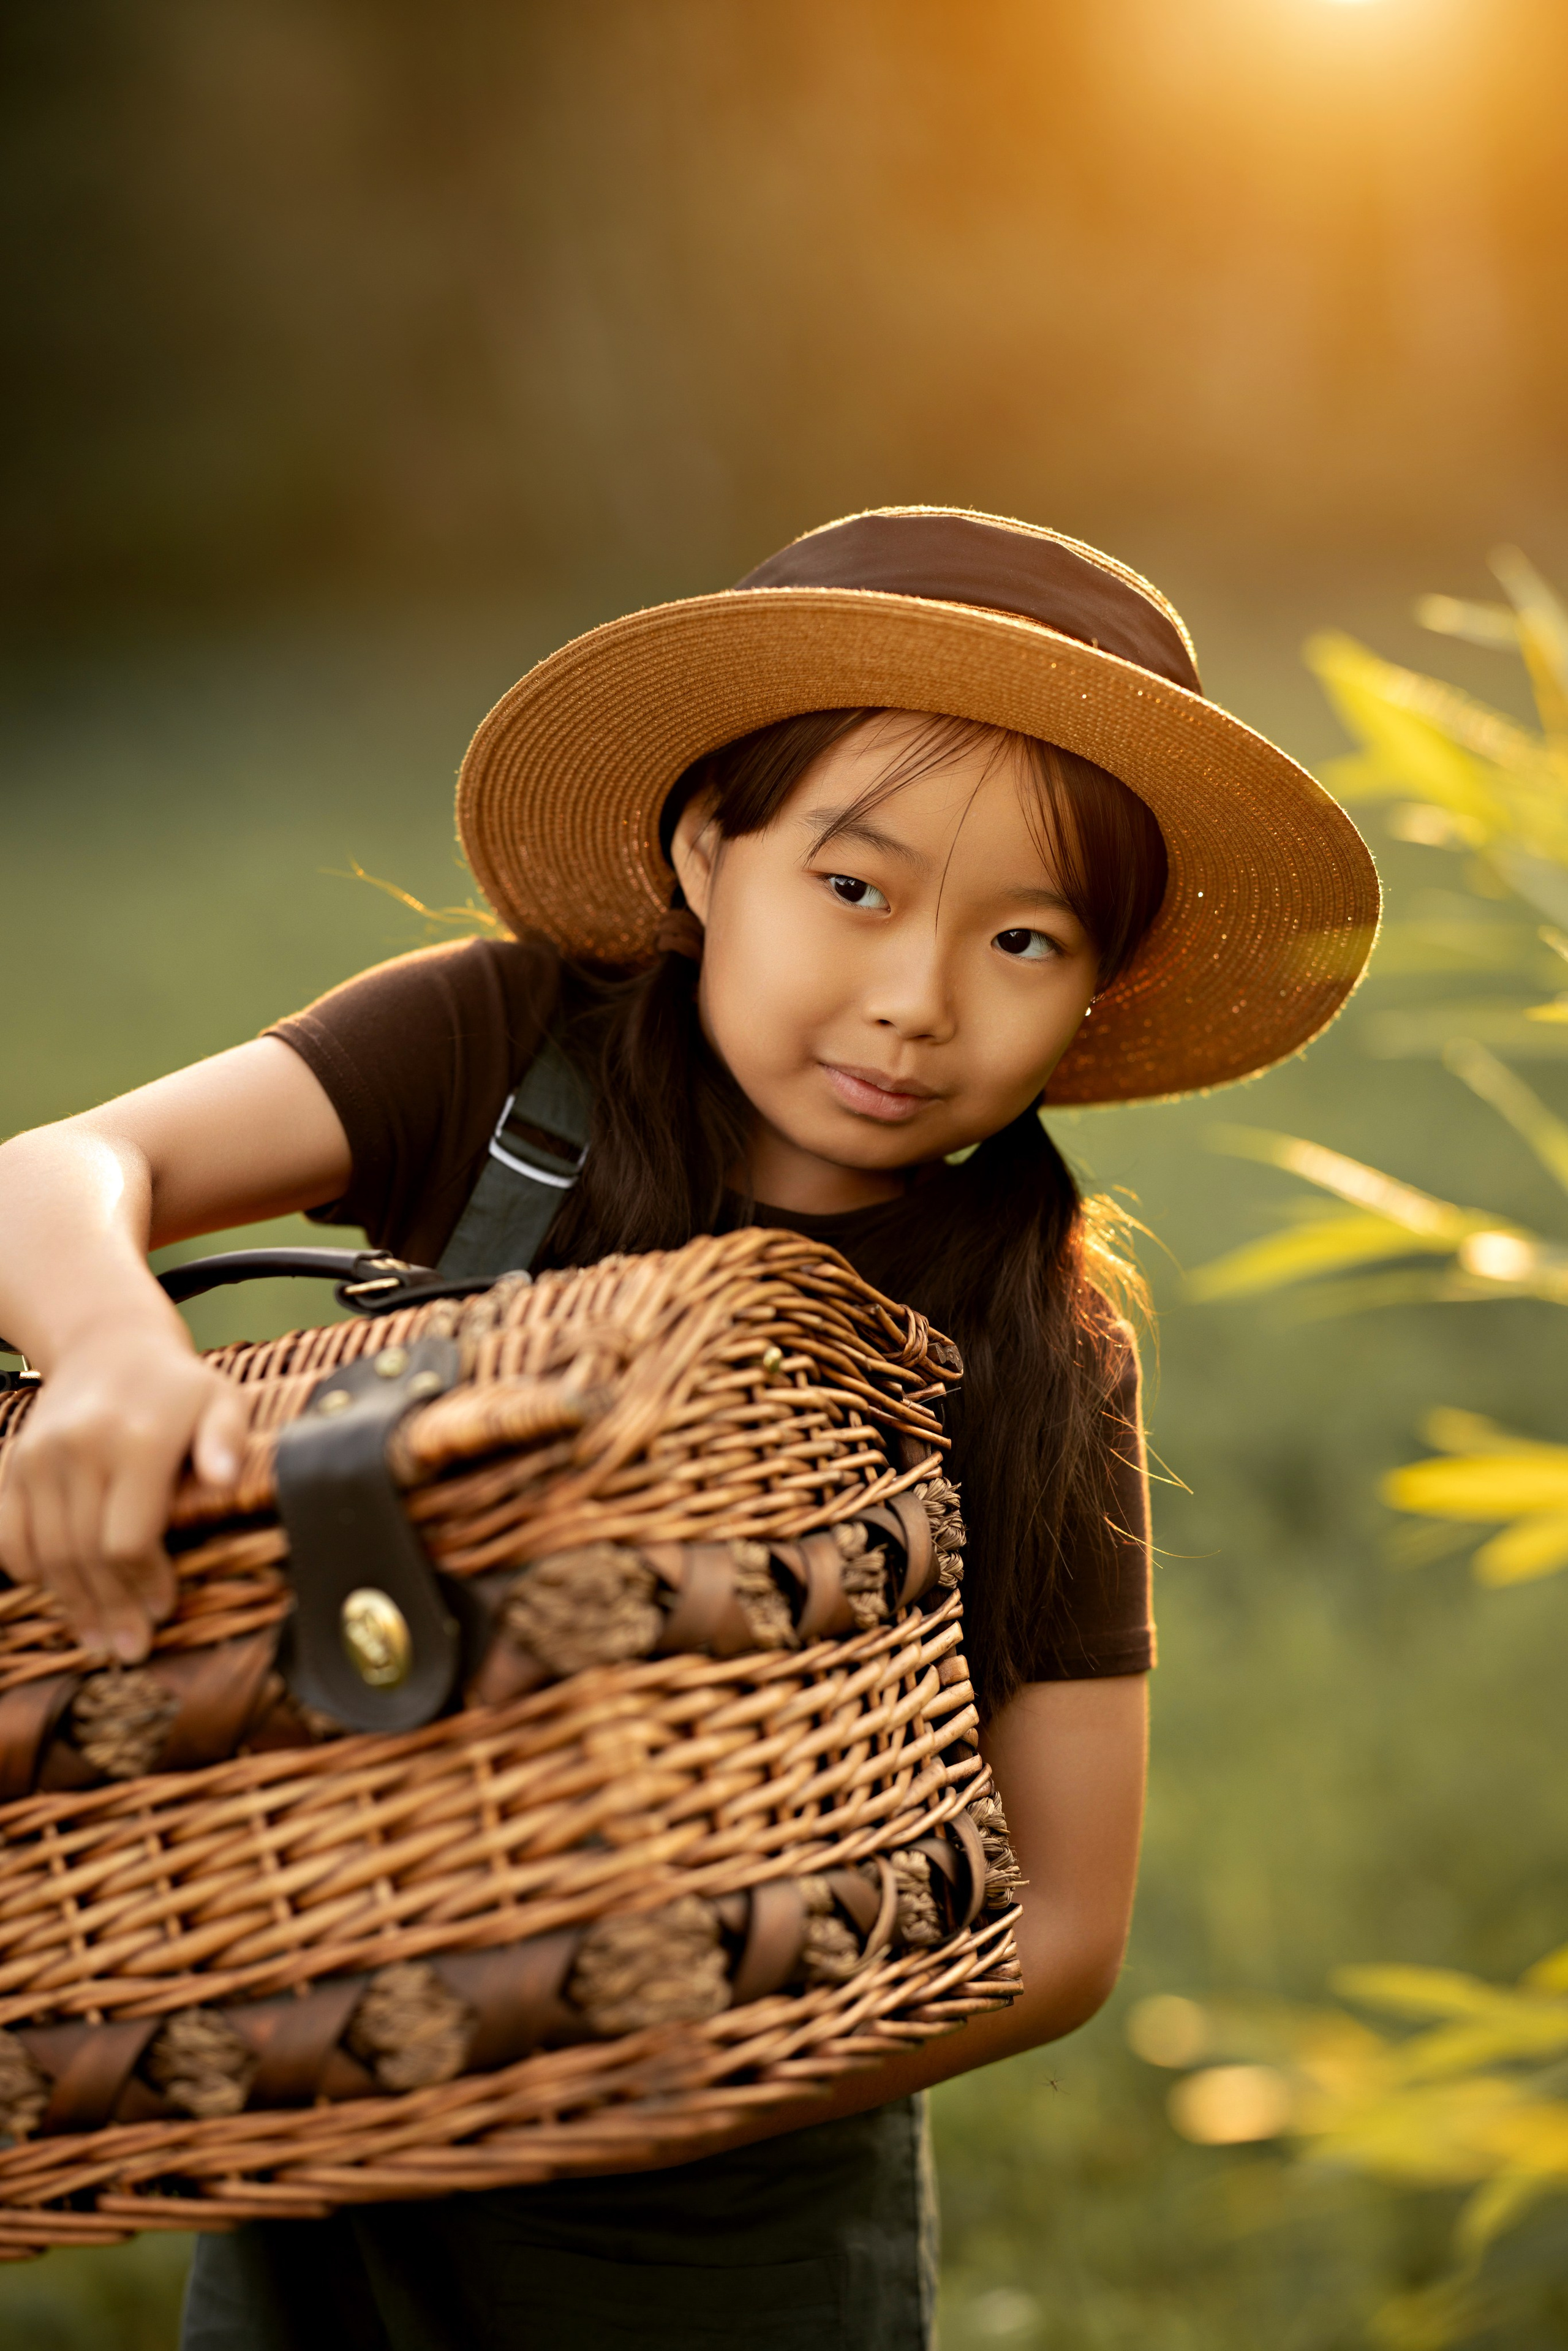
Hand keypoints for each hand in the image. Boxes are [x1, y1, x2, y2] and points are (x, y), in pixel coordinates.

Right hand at [0, 1329, 246, 1662]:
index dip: (144, 1582)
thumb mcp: (221, 1400)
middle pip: (85, 1554)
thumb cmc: (178, 1387)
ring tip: (97, 1638)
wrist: (110, 1346)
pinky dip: (31, 1572)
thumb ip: (227, 1439)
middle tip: (129, 1648)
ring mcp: (38, 1457)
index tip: (164, 1609)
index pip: (128, 1537)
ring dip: (72, 1603)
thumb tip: (227, 1478)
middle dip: (110, 1608)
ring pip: (47, 1553)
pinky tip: (60, 1596)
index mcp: (136, 1440)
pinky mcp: (13, 1464)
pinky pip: (10, 1535)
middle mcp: (78, 1448)